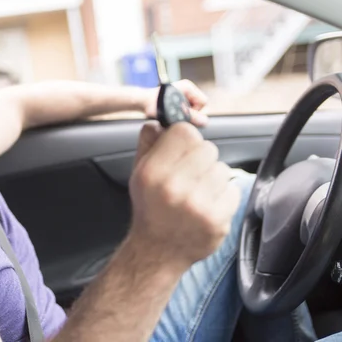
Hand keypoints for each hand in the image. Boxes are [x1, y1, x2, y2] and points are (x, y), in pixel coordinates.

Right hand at [127, 121, 240, 267]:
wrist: (157, 251)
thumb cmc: (150, 208)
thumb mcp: (138, 173)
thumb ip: (148, 143)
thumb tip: (160, 120)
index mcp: (152, 172)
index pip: (184, 132)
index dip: (185, 139)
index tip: (182, 149)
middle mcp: (174, 187)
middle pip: (207, 148)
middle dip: (200, 159)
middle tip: (191, 175)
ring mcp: (198, 204)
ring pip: (221, 169)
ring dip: (213, 178)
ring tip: (198, 193)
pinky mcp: (217, 219)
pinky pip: (232, 190)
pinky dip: (223, 196)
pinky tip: (207, 206)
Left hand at [143, 79, 208, 126]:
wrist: (142, 103)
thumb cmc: (153, 105)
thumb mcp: (173, 112)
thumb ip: (190, 116)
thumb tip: (205, 122)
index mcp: (188, 86)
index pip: (203, 102)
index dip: (195, 111)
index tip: (183, 114)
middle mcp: (187, 89)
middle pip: (199, 106)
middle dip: (189, 114)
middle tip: (176, 117)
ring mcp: (183, 94)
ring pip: (193, 110)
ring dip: (184, 115)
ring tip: (172, 116)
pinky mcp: (179, 100)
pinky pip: (186, 110)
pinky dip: (180, 115)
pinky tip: (171, 116)